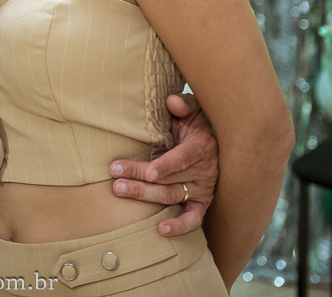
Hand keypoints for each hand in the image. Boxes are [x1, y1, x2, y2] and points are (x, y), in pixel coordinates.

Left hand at [109, 94, 218, 236]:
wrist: (217, 141)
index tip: (149, 172)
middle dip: (140, 178)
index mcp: (201, 147)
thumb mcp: (193, 109)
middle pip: (169, 179)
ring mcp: (203, 189)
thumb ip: (184, 104)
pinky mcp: (202, 203)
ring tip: (119, 189)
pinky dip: (179, 226)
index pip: (183, 158)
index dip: (167, 166)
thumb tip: (172, 101)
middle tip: (115, 177)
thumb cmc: (197, 123)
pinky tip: (160, 229)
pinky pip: (194, 218)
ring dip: (145, 196)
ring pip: (172, 196)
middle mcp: (205, 171)